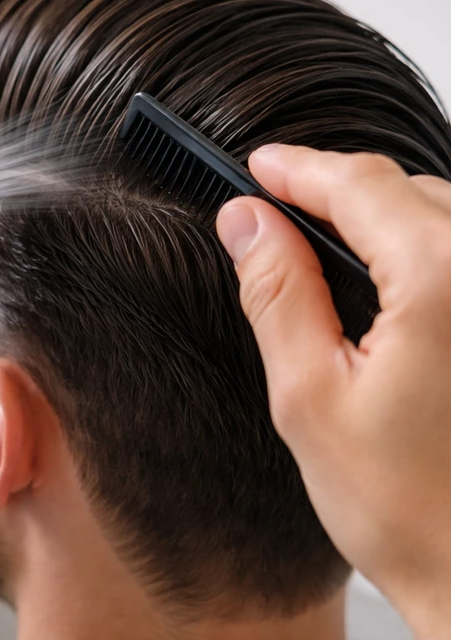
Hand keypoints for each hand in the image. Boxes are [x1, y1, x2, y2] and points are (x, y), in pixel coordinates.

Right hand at [216, 144, 450, 638]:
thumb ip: (276, 294)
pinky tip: (381, 277)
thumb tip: (246, 222)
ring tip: (316, 241)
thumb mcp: (309, 397)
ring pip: (441, 214)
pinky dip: (418, 246)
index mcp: (442, 284)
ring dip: (379, 215)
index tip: (258, 166)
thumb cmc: (407, 510)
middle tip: (272, 205)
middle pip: (404, 189)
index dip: (297, 168)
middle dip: (334, 189)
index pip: (360, 185)